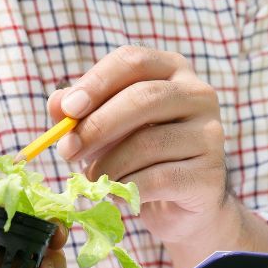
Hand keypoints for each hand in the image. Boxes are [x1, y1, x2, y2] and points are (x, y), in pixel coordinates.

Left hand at [49, 46, 267, 267]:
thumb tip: (56, 103)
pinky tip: (116, 196)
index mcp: (171, 70)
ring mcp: (210, 133)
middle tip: (67, 151)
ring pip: (148, 143)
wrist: (180, 207)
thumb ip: (80, 113)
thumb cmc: (140, 158)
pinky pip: (159, 178)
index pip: (132, 61)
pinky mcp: (210, 173)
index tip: (68, 110)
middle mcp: (198, 94)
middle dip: (97, 126)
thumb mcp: (105, 130)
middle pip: (143, 98)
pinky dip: (128, 189)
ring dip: (108, 165)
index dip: (96, 82)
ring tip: (92, 180)